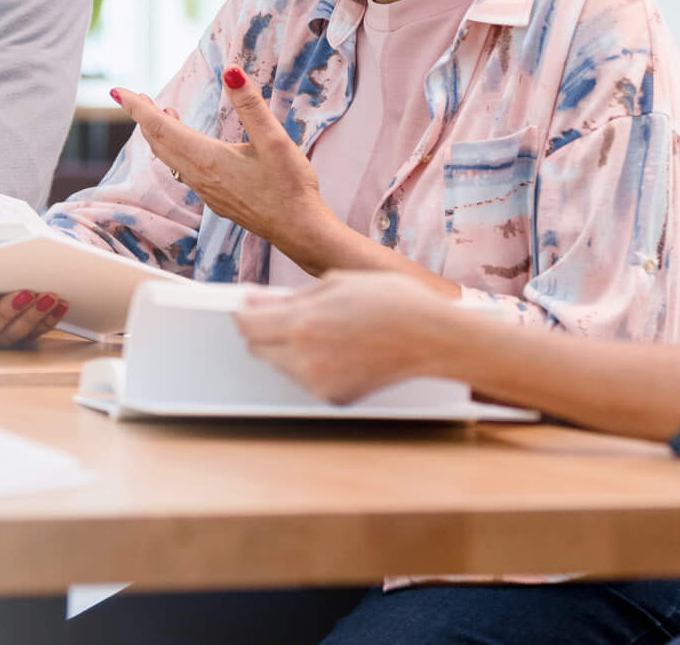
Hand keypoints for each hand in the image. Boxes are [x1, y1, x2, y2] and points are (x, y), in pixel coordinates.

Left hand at [111, 68, 333, 255]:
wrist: (299, 231)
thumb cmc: (290, 187)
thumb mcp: (274, 139)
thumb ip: (249, 104)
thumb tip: (230, 71)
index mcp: (206, 157)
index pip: (160, 127)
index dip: (137, 107)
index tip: (117, 91)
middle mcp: (198, 175)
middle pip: (159, 142)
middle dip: (144, 117)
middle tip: (136, 96)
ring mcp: (205, 190)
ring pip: (169, 157)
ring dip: (160, 134)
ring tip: (160, 113)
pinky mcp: (216, 199)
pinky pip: (183, 170)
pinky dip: (175, 150)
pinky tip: (189, 146)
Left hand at [234, 270, 467, 403]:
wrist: (435, 339)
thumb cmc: (393, 303)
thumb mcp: (339, 284)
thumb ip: (291, 295)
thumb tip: (255, 300)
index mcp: (303, 323)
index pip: (247, 325)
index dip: (245, 314)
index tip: (250, 307)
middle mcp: (306, 357)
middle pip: (258, 348)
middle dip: (265, 331)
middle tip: (289, 316)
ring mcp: (320, 382)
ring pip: (281, 365)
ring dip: (288, 349)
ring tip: (326, 331)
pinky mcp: (335, 397)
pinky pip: (306, 379)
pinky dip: (312, 365)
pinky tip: (340, 350)